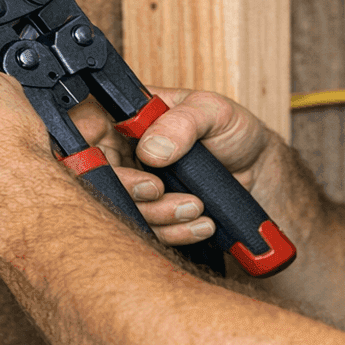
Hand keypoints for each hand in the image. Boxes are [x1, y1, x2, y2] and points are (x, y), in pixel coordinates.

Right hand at [72, 89, 279, 246]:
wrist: (259, 171)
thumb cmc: (233, 131)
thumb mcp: (214, 111)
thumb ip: (183, 121)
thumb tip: (151, 148)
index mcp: (126, 119)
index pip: (85, 132)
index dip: (90, 155)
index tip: (121, 170)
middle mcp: (124, 153)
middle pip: (99, 180)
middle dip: (132, 193)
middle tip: (161, 190)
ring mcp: (137, 186)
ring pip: (123, 212)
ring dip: (159, 215)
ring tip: (196, 206)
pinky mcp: (154, 215)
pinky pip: (148, 233)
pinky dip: (175, 233)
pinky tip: (202, 223)